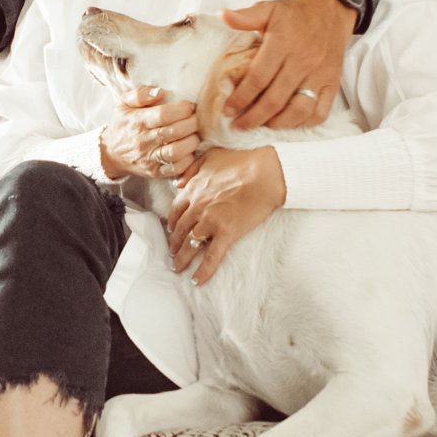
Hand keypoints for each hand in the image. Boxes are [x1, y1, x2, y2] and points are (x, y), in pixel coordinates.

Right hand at [98, 84, 202, 183]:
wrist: (110, 153)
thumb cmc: (123, 124)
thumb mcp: (123, 103)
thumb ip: (139, 94)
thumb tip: (160, 92)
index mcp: (137, 121)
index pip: (163, 115)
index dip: (182, 109)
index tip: (189, 106)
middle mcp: (143, 141)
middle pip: (173, 132)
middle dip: (191, 123)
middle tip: (196, 119)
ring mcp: (149, 158)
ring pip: (176, 152)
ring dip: (191, 142)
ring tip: (194, 134)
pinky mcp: (155, 172)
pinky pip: (176, 169)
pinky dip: (188, 160)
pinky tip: (189, 151)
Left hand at [168, 146, 285, 284]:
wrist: (265, 173)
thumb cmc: (242, 162)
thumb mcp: (210, 156)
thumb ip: (191, 168)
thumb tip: (177, 183)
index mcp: (192, 190)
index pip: (175, 211)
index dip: (172, 223)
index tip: (171, 231)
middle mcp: (197, 207)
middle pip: (179, 230)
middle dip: (174, 244)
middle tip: (172, 253)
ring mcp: (210, 222)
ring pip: (190, 245)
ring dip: (182, 259)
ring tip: (178, 268)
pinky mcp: (226, 233)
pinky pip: (211, 257)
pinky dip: (203, 271)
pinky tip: (197, 280)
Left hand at [222, 0, 355, 131]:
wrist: (329, 10)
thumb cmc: (294, 14)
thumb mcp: (268, 9)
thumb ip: (245, 17)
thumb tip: (221, 16)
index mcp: (283, 43)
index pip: (258, 78)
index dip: (241, 97)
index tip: (228, 110)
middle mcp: (302, 61)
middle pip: (275, 99)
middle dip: (253, 117)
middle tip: (238, 126)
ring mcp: (319, 75)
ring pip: (298, 110)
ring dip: (277, 124)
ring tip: (261, 126)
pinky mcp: (332, 84)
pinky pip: (320, 112)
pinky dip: (303, 123)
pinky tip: (288, 123)